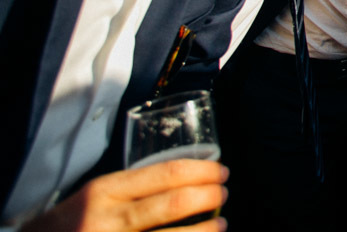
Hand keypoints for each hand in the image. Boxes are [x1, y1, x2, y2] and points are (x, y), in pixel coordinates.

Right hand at [21, 159, 226, 231]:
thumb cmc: (72, 220)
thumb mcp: (97, 194)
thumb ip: (135, 188)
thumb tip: (188, 180)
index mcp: (105, 190)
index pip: (165, 173)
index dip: (201, 171)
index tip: (220, 171)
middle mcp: (108, 219)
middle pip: (173, 204)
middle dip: (207, 197)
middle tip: (223, 193)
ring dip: (204, 230)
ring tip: (220, 224)